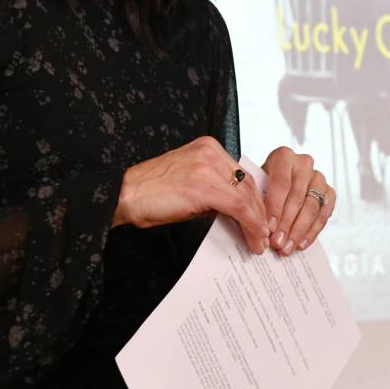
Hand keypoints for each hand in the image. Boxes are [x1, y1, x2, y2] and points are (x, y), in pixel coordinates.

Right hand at [113, 136, 270, 253]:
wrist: (126, 195)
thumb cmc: (152, 192)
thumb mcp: (189, 182)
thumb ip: (214, 189)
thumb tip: (236, 212)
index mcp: (207, 147)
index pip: (241, 174)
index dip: (254, 199)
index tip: (260, 218)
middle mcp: (210, 152)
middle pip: (247, 184)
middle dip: (258, 212)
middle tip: (263, 234)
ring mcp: (208, 167)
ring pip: (247, 196)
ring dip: (257, 222)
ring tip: (259, 241)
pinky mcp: (204, 186)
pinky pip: (239, 207)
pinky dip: (250, 225)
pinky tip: (252, 238)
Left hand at [261, 146, 335, 254]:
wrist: (280, 179)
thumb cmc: (265, 182)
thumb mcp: (256, 185)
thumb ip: (257, 200)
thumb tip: (255, 225)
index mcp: (283, 157)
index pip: (281, 183)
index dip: (275, 207)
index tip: (268, 227)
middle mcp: (304, 164)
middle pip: (297, 197)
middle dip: (286, 223)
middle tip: (277, 242)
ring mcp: (319, 177)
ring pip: (311, 207)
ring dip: (299, 231)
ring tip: (287, 247)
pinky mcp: (329, 192)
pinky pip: (323, 214)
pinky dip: (312, 232)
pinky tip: (301, 244)